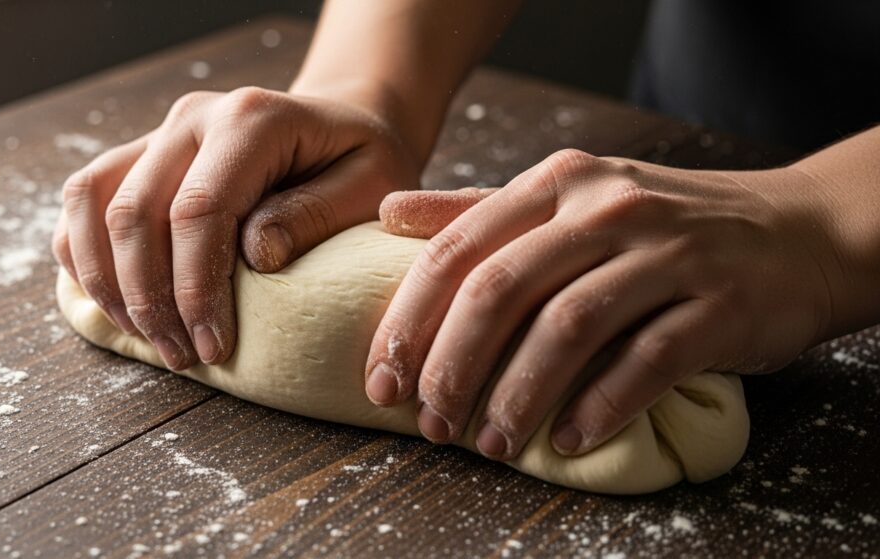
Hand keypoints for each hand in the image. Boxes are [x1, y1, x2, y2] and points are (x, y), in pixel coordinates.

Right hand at [52, 86, 420, 369]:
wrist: (337, 123)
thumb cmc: (360, 162)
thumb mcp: (370, 185)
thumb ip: (316, 214)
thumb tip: (255, 256)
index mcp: (251, 119)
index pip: (199, 209)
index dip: (195, 288)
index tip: (213, 347)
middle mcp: (194, 117)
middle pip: (134, 211)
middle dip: (150, 298)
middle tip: (183, 356)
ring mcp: (160, 132)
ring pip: (91, 201)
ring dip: (107, 281)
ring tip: (148, 339)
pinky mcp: (141, 153)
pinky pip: (85, 198)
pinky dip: (84, 253)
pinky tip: (114, 301)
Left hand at [367, 149, 843, 459]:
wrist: (792, 231)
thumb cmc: (659, 224)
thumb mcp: (568, 196)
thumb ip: (479, 208)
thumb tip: (389, 211)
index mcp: (557, 182)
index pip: (458, 249)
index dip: (409, 318)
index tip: (383, 379)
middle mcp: (606, 207)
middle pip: (503, 288)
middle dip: (453, 363)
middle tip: (431, 423)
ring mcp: (667, 252)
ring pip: (570, 326)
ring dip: (519, 394)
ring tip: (492, 445)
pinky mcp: (719, 303)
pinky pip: (648, 359)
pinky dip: (602, 406)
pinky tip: (568, 440)